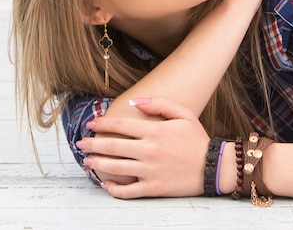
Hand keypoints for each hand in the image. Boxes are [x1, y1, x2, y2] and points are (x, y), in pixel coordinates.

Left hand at [78, 96, 208, 198]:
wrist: (212, 166)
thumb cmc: (196, 139)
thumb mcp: (184, 114)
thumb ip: (160, 104)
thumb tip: (134, 101)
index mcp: (155, 131)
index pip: (121, 126)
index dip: (102, 124)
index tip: (91, 124)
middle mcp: (149, 150)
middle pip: (113, 147)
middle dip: (92, 144)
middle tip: (80, 143)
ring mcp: (149, 171)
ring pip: (115, 168)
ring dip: (97, 165)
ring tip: (87, 162)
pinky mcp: (152, 188)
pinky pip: (127, 191)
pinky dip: (112, 188)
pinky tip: (105, 183)